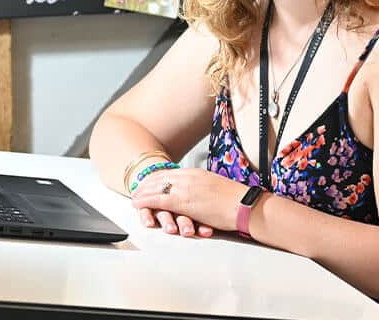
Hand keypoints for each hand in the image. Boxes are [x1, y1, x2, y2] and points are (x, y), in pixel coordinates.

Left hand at [131, 168, 247, 233]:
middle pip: (161, 177)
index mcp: (197, 174)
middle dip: (147, 184)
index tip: (149, 181)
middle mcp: (189, 177)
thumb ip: (204, 188)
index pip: (171, 173)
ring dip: (143, 192)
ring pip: (157, 187)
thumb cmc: (235, 200)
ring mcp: (185, 188)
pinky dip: (146, 201)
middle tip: (137, 188)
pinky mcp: (184, 201)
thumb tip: (199, 192)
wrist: (244, 205)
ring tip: (134, 197)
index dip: (157, 177)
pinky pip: (159, 200)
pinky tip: (137, 203)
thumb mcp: (216, 188)